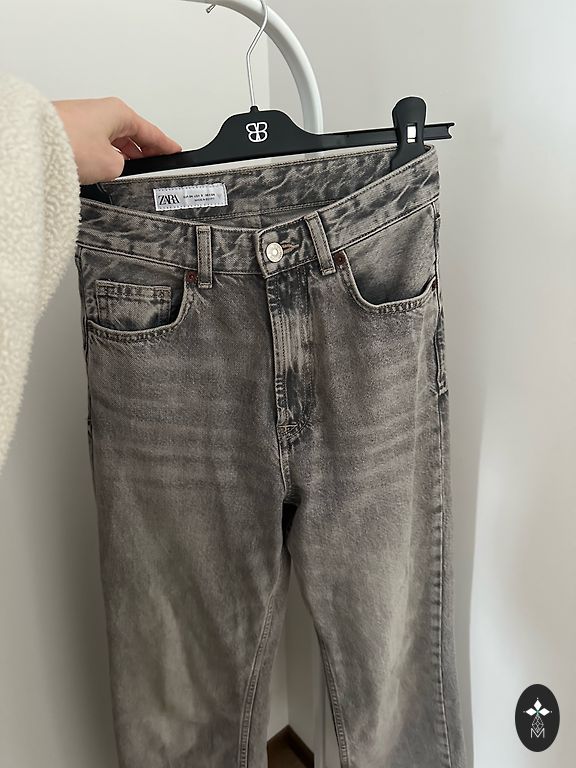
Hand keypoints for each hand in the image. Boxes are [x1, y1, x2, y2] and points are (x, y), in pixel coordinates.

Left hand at [51, 96, 182, 184]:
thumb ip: (123, 168)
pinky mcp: (71, 130)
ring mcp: (85, 120)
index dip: (166, 145)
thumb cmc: (69, 143)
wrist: (34, 142)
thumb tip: (117, 168)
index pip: (151, 132)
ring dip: (123, 155)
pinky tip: (106, 169)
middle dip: (144, 151)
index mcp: (119, 113)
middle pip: (132, 134)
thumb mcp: (112, 165)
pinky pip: (97, 143)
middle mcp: (102, 112)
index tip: (176, 151)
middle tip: (156, 165)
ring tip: (130, 172)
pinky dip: (106, 155)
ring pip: (113, 140)